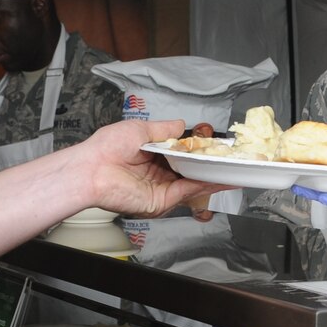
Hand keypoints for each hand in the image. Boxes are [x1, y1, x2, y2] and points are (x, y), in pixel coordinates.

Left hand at [76, 119, 229, 216]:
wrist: (92, 169)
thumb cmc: (107, 148)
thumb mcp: (140, 129)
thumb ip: (164, 129)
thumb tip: (183, 124)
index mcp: (151, 155)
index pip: (181, 154)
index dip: (198, 150)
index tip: (214, 143)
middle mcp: (158, 174)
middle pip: (190, 170)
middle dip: (210, 163)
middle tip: (230, 155)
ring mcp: (161, 188)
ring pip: (193, 182)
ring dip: (213, 175)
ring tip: (233, 166)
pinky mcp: (161, 201)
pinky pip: (187, 192)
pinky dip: (205, 185)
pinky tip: (219, 177)